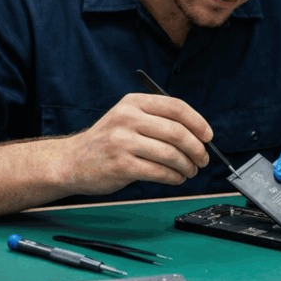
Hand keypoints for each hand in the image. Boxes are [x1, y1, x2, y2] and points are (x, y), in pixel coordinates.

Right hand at [61, 93, 210, 194]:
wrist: (72, 161)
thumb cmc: (107, 141)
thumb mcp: (127, 118)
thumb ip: (157, 120)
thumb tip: (197, 135)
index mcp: (133, 102)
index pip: (175, 107)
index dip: (198, 122)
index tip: (208, 136)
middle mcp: (127, 118)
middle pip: (177, 131)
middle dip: (197, 148)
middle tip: (203, 159)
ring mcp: (123, 142)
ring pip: (171, 154)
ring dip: (187, 165)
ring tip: (190, 171)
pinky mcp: (121, 165)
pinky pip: (159, 172)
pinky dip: (174, 177)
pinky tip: (176, 178)